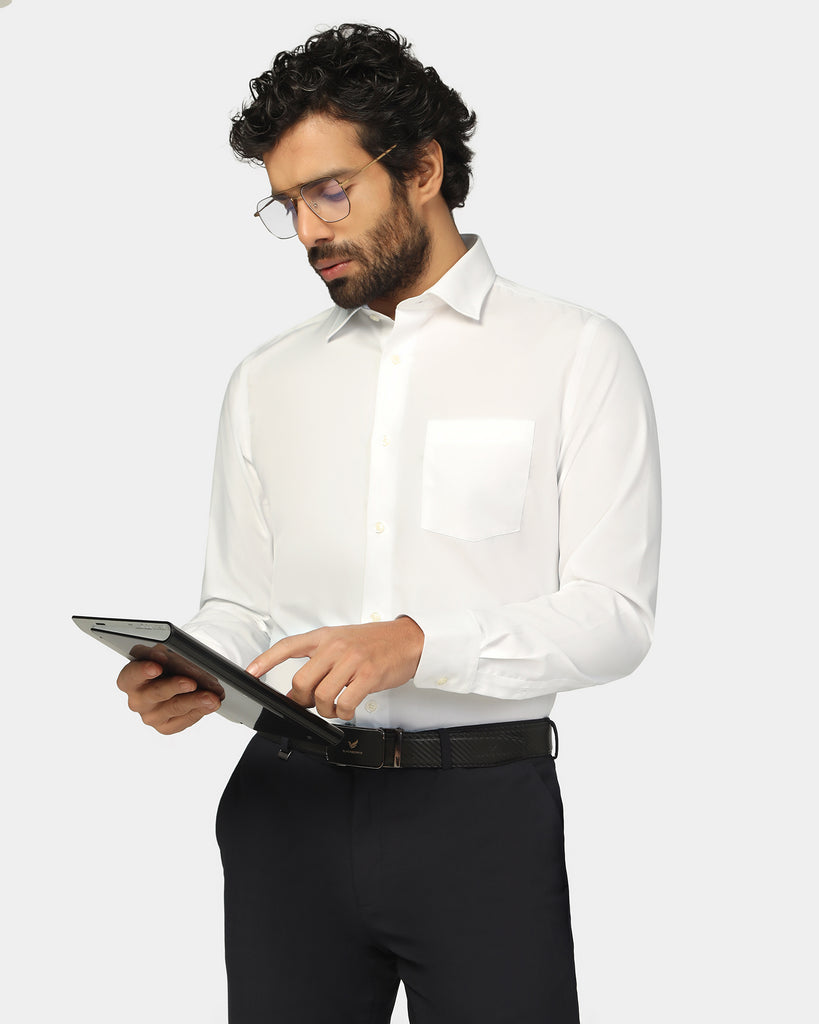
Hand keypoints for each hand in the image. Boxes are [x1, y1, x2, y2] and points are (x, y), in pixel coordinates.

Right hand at [116, 660, 220, 734]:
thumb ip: (169, 657)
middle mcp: (137, 700)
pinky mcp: (165, 727)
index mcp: (129, 679)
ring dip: (195, 701)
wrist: (172, 681)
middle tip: (191, 683)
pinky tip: (209, 705)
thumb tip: (186, 668)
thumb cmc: (166, 666)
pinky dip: (199, 711)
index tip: (157, 666)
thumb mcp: (164, 653)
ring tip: (211, 697)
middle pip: (156, 693)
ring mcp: (150, 716)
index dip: (143, 670)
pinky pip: (183, 721)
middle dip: (175, 687)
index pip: (132, 674)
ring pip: (174, 708)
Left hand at [246, 618, 423, 720]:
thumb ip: (320, 662)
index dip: (266, 660)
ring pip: (321, 696)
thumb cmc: (375, 643)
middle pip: (301, 681)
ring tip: (336, 707)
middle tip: (314, 703)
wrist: (408, 639)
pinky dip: (343, 714)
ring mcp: (351, 660)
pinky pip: (345, 704)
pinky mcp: (368, 675)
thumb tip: (299, 693)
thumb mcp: (343, 644)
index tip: (251, 672)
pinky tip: (349, 709)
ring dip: (325, 710)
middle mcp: (335, 646)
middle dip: (304, 700)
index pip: (288, 646)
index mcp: (325, 636)